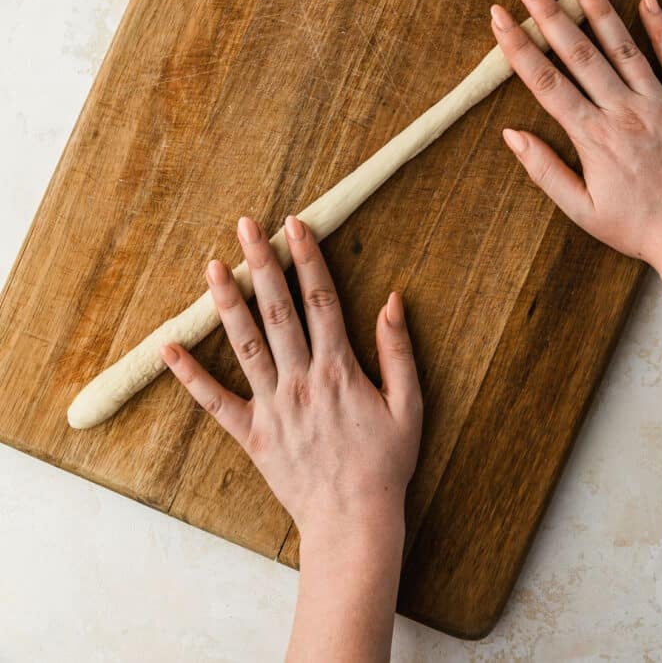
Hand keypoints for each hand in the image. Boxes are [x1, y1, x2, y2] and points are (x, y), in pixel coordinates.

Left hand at [161, 215, 421, 540]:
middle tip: (246, 225)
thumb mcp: (408, 405)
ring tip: (213, 265)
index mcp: (339, 368)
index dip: (308, 258)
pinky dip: (190, 375)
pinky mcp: (252, 434)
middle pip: (278, 310)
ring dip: (227, 303)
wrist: (353, 522)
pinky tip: (169, 346)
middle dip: (263, 263)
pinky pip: (215, 402)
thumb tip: (394, 300)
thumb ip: (399, 350)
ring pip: (245, 344)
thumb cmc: (385, 464)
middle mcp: (301, 380)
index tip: (296, 224)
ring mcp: (273, 406)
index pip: (321, 299)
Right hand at [490, 0, 661, 282]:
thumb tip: (511, 135)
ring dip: (599, 9)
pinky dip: (661, 28)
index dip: (518, 47)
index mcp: (593, 138)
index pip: (545, 82)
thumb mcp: (582, 210)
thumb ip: (545, 170)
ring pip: (624, 47)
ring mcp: (660, 104)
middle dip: (549, 14)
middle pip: (579, 54)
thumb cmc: (639, 229)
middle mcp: (624, 112)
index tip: (499, 18)